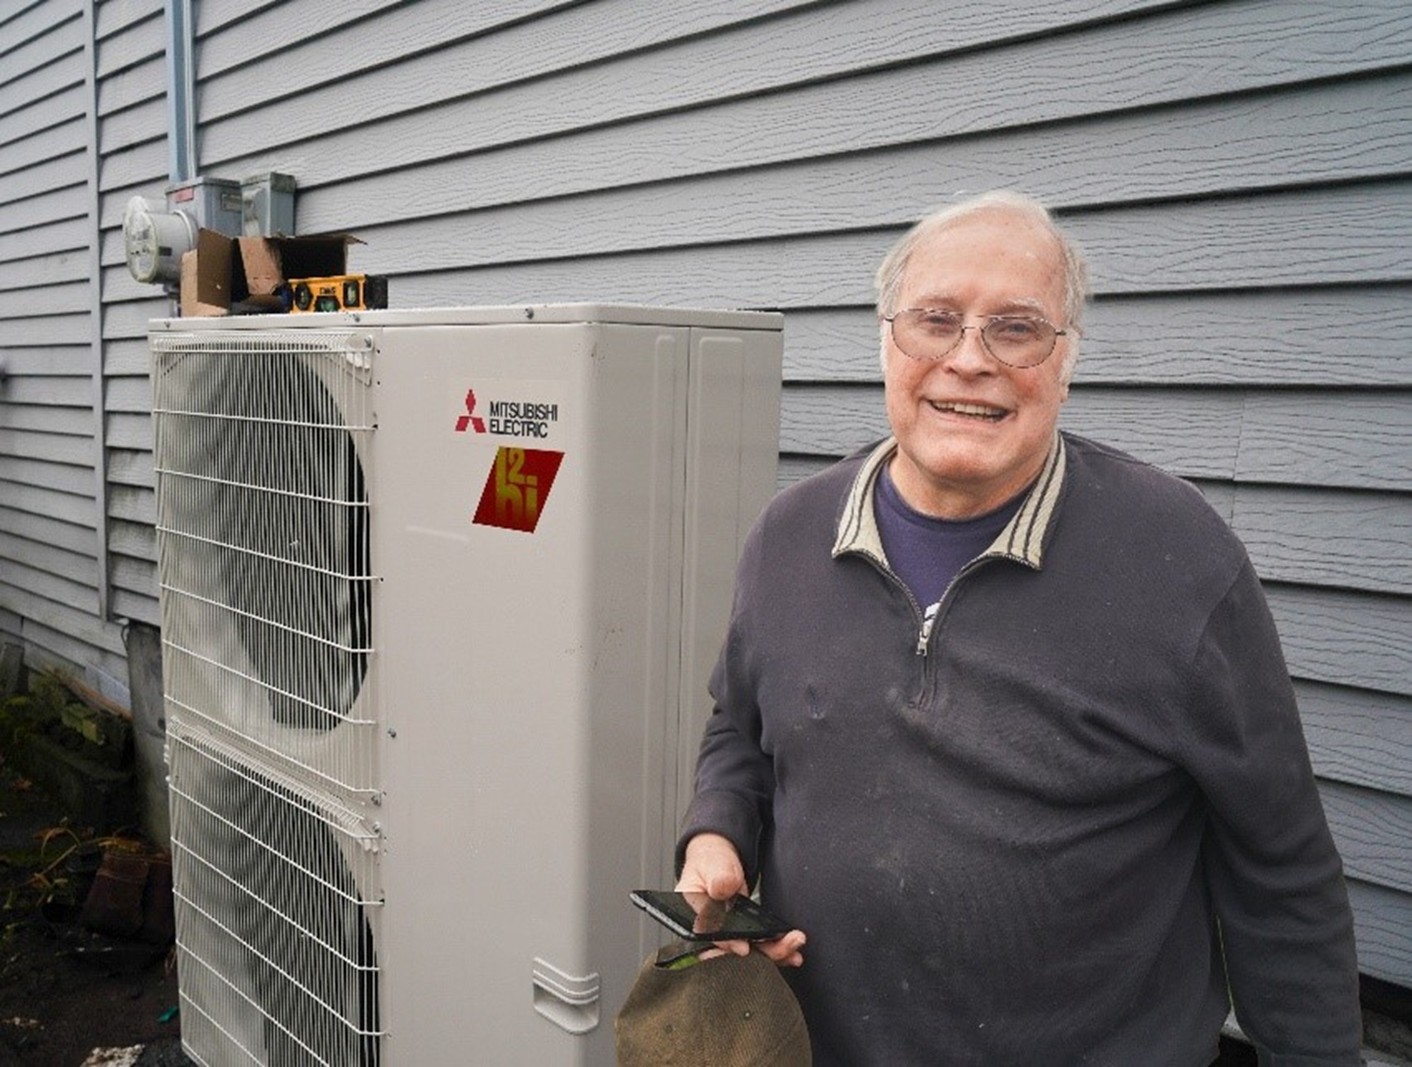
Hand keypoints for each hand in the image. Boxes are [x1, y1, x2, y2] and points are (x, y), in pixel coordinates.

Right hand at [676, 833, 806, 967]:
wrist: (722, 861)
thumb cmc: (711, 863)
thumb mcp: (713, 864)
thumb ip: (718, 876)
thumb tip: (722, 889)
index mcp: (693, 917)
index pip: (708, 937)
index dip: (726, 945)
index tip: (744, 948)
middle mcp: (710, 932)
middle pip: (732, 954)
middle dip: (759, 955)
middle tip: (784, 947)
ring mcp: (729, 936)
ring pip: (750, 954)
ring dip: (774, 953)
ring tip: (794, 944)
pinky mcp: (745, 936)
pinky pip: (760, 948)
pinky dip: (777, 950)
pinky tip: (793, 951)